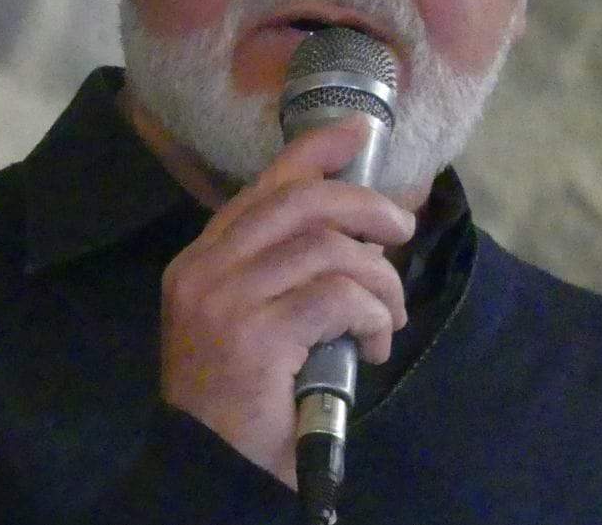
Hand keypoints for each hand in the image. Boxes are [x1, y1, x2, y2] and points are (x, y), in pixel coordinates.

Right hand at [158, 117, 416, 487]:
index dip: (315, 151)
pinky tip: (373, 344)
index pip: (264, 187)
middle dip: (365, 206)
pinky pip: (338, 297)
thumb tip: (359, 232)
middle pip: (302, 202)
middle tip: (401, 230)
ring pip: (329, 248)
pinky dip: (372, 315)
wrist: (207, 470)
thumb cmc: (240, 404)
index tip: (357, 131)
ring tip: (390, 316)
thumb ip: (283, 273)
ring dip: (379, 279)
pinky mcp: (256, 334)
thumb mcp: (252, 323)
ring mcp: (225, 300)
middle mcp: (205, 271)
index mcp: (200, 262)